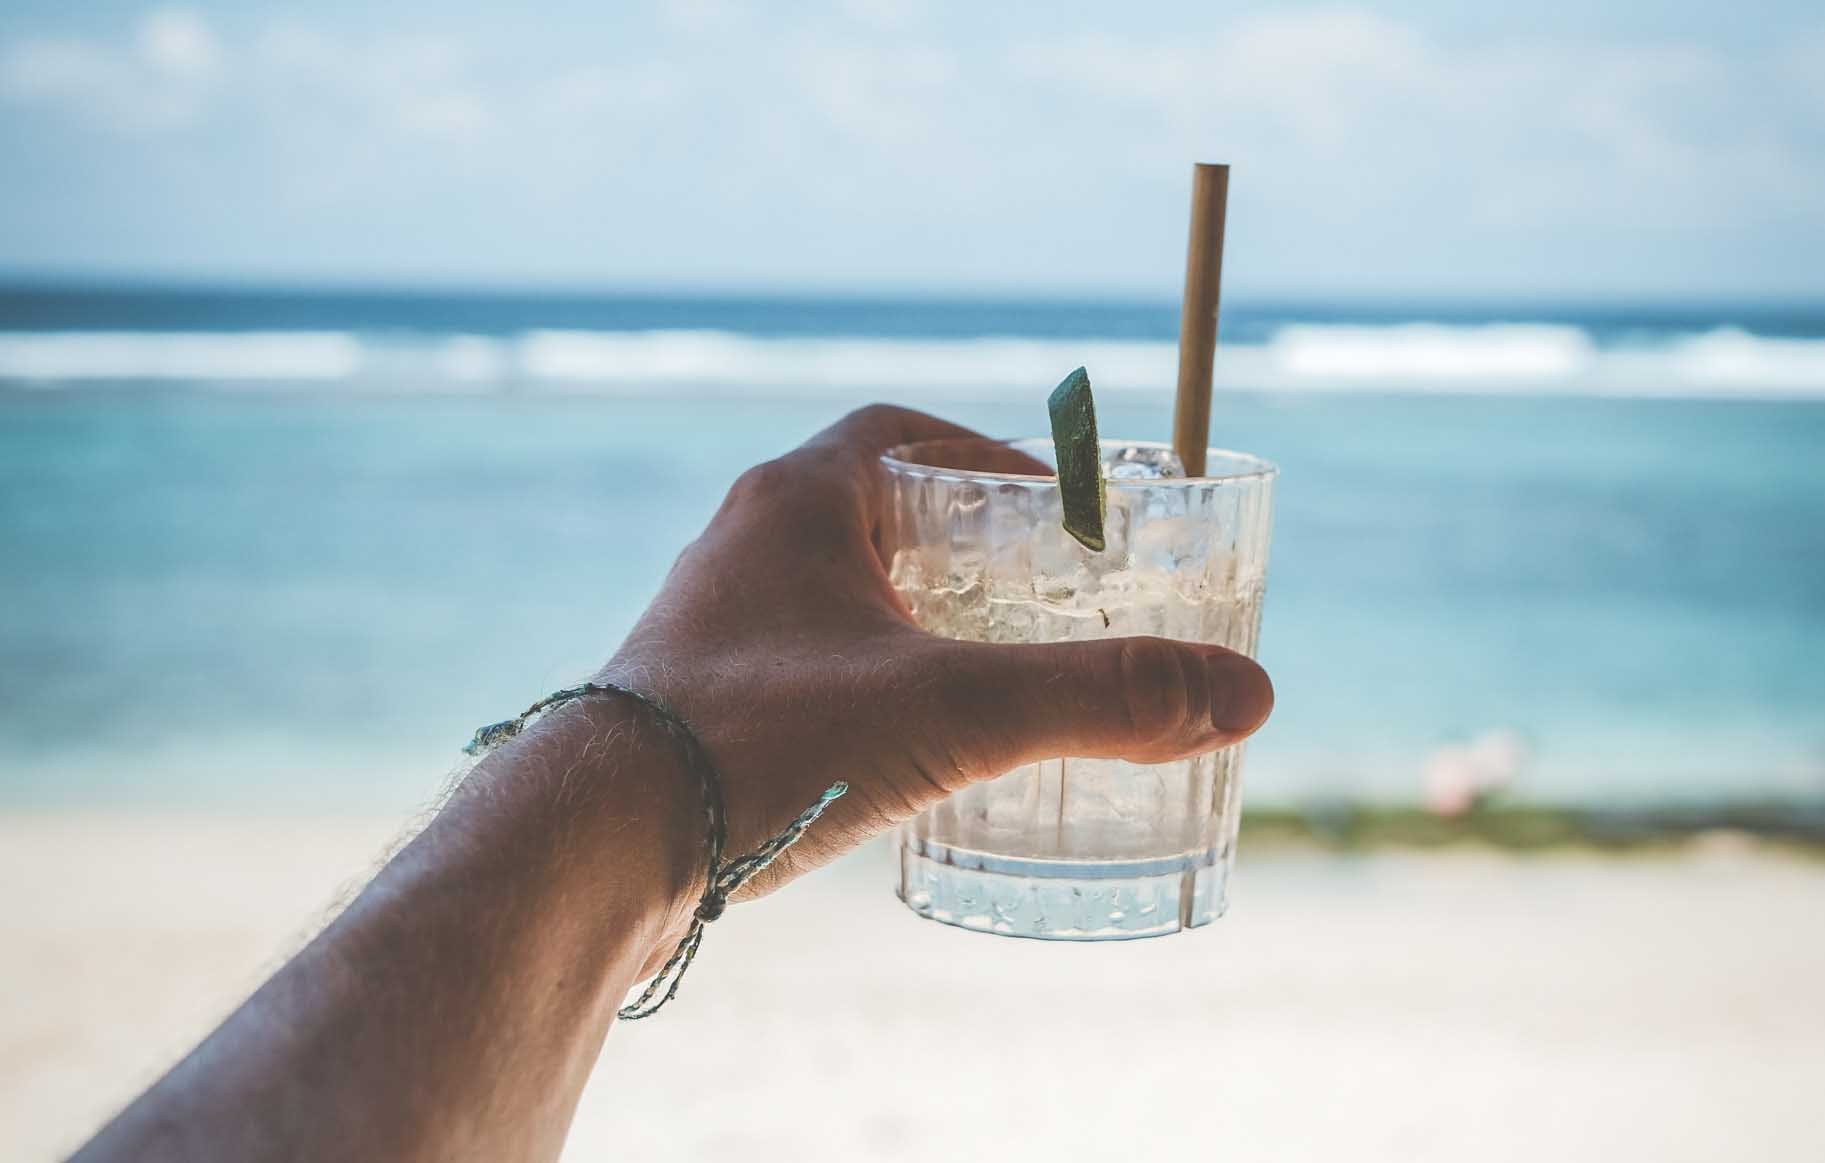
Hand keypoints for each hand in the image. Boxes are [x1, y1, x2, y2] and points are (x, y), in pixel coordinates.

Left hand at [604, 405, 1273, 904]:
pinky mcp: (695, 702)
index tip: (1055, 512)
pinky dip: (864, 684)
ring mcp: (713, 627)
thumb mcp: (955, 709)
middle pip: (875, 514)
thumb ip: (1100, 698)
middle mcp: (745, 547)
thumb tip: (1246, 693)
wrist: (592, 846)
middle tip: (1042, 600)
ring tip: (988, 675)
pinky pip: (799, 664)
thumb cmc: (763, 742)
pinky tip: (902, 747)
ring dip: (910, 620)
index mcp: (797, 500)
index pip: (904, 437)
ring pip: (833, 596)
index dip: (989, 460)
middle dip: (963, 549)